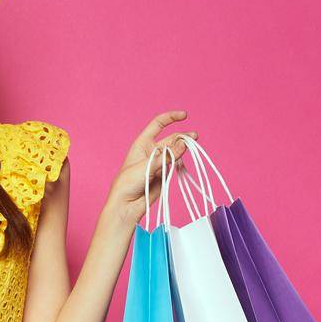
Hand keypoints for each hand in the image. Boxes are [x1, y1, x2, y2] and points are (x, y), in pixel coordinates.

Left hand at [103, 110, 198, 227]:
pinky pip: (176, 164)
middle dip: (183, 136)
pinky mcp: (164, 174)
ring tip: (193, 146)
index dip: (170, 118)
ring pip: (176, 151)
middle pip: (171, 138)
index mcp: (142, 143)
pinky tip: (184, 162)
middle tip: (194, 138)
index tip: (184, 116)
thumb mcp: (146, 166)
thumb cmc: (128, 183)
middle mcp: (151, 151)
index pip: (158, 124)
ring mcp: (159, 162)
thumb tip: (184, 144)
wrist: (126, 205)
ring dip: (184, 148)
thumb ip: (166, 156)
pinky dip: (182, 161)